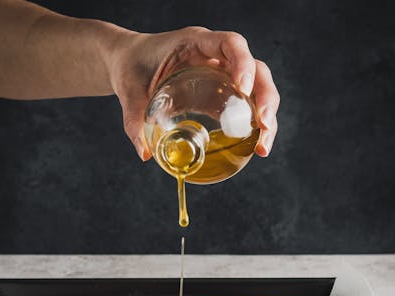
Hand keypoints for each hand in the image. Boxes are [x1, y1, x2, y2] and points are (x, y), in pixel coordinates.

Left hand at [109, 26, 279, 159]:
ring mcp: (222, 75)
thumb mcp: (128, 93)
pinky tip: (255, 147)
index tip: (244, 88)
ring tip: (262, 147)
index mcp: (195, 43)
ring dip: (266, 117)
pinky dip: (252, 125)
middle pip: (256, 70)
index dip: (243, 63)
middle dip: (265, 98)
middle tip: (265, 127)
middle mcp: (216, 56)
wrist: (129, 63)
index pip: (230, 43)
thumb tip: (144, 153)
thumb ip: (134, 120)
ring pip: (257, 89)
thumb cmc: (131, 68)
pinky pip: (244, 106)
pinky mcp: (221, 93)